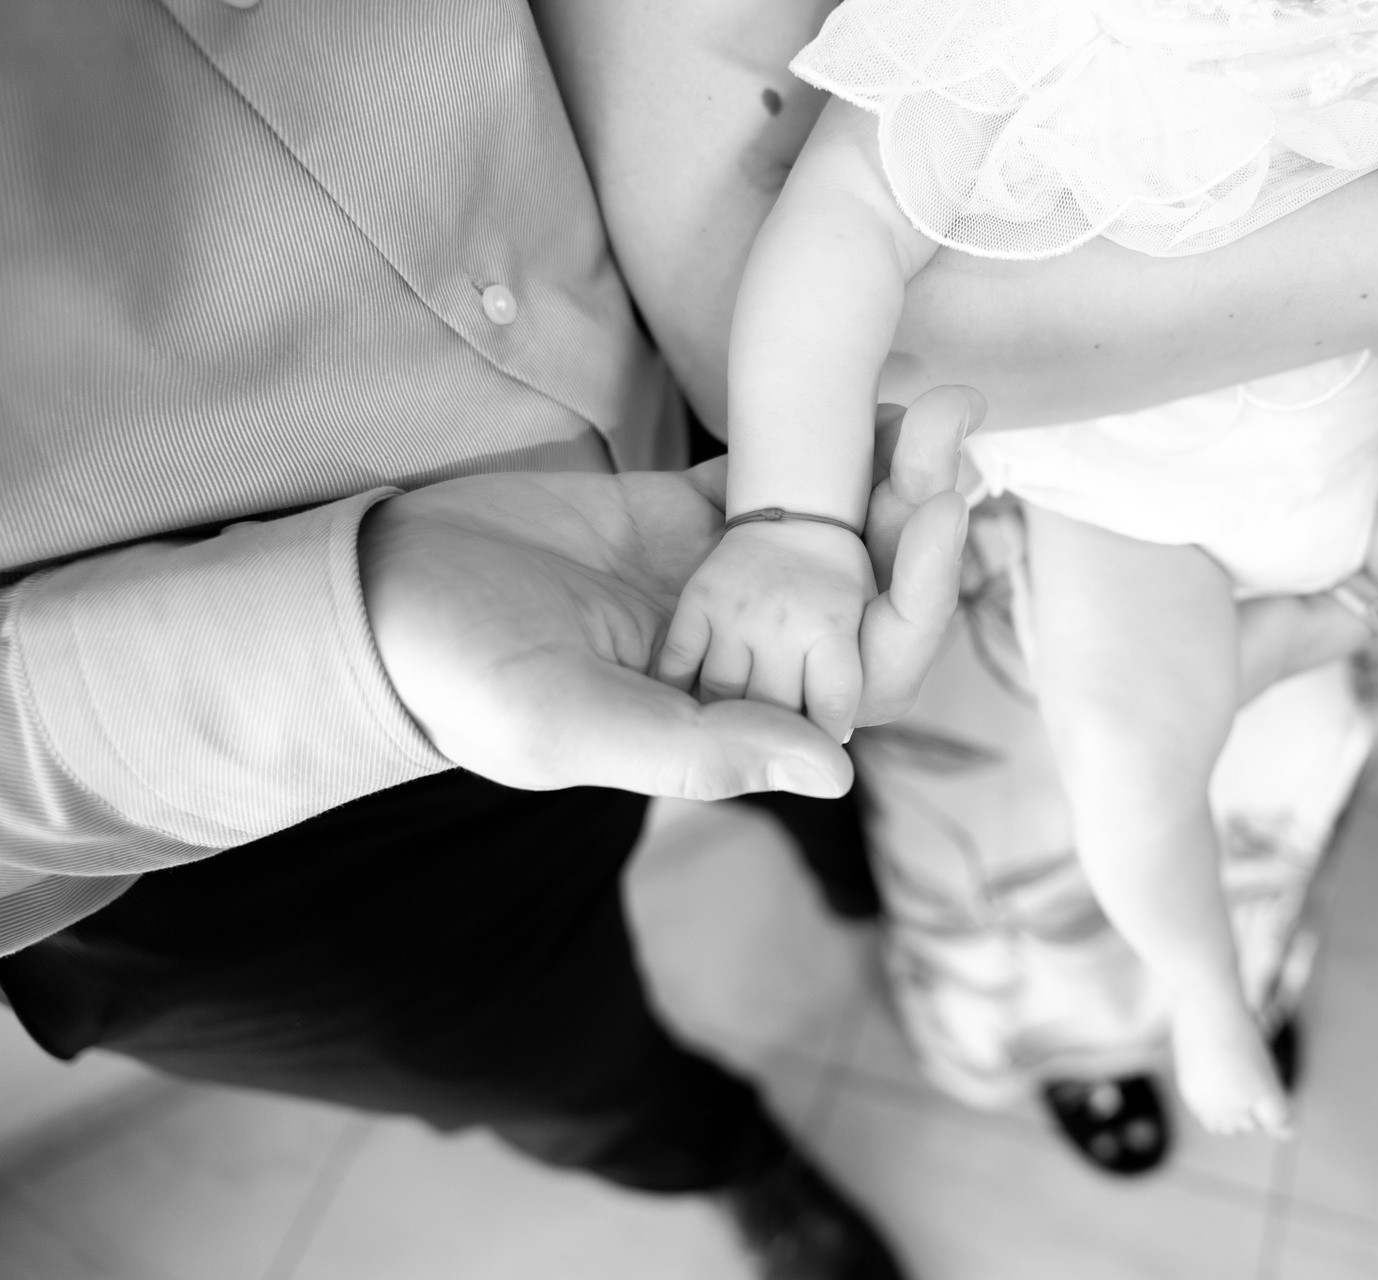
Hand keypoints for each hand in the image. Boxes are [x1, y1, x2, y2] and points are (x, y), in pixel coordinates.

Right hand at [358, 385, 978, 800]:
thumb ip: (699, 751)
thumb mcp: (568, 725)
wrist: (376, 591)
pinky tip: (866, 391)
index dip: (914, 601)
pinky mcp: (686, 525)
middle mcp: (745, 657)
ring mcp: (723, 587)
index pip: (863, 676)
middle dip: (920, 514)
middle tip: (954, 422)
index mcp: (732, 719)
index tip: (940, 511)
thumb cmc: (457, 680)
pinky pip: (776, 485)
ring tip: (931, 402)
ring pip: (834, 535)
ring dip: (888, 474)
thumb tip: (837, 771)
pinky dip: (824, 443)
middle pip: (866, 595)